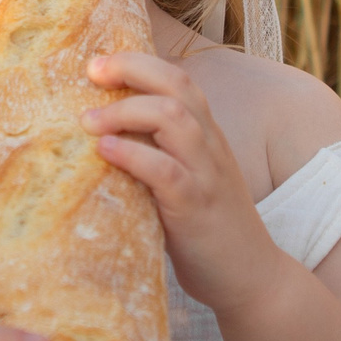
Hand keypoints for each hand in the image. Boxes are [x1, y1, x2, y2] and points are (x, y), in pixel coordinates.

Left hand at [83, 50, 284, 315]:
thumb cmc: (206, 227)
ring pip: (174, 119)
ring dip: (126, 111)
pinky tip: (105, 153)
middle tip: (91, 71)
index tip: (97, 63)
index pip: (178, 79)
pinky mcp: (197, 208)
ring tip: (88, 120)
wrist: (252, 278)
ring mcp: (206, 175)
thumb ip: (156, 153)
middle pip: (177, 85)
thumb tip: (98, 137)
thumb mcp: (185, 179)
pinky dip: (133, 156)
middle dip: (132, 69)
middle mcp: (210, 145)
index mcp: (206, 135)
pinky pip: (167, 171)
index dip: (139, 63)